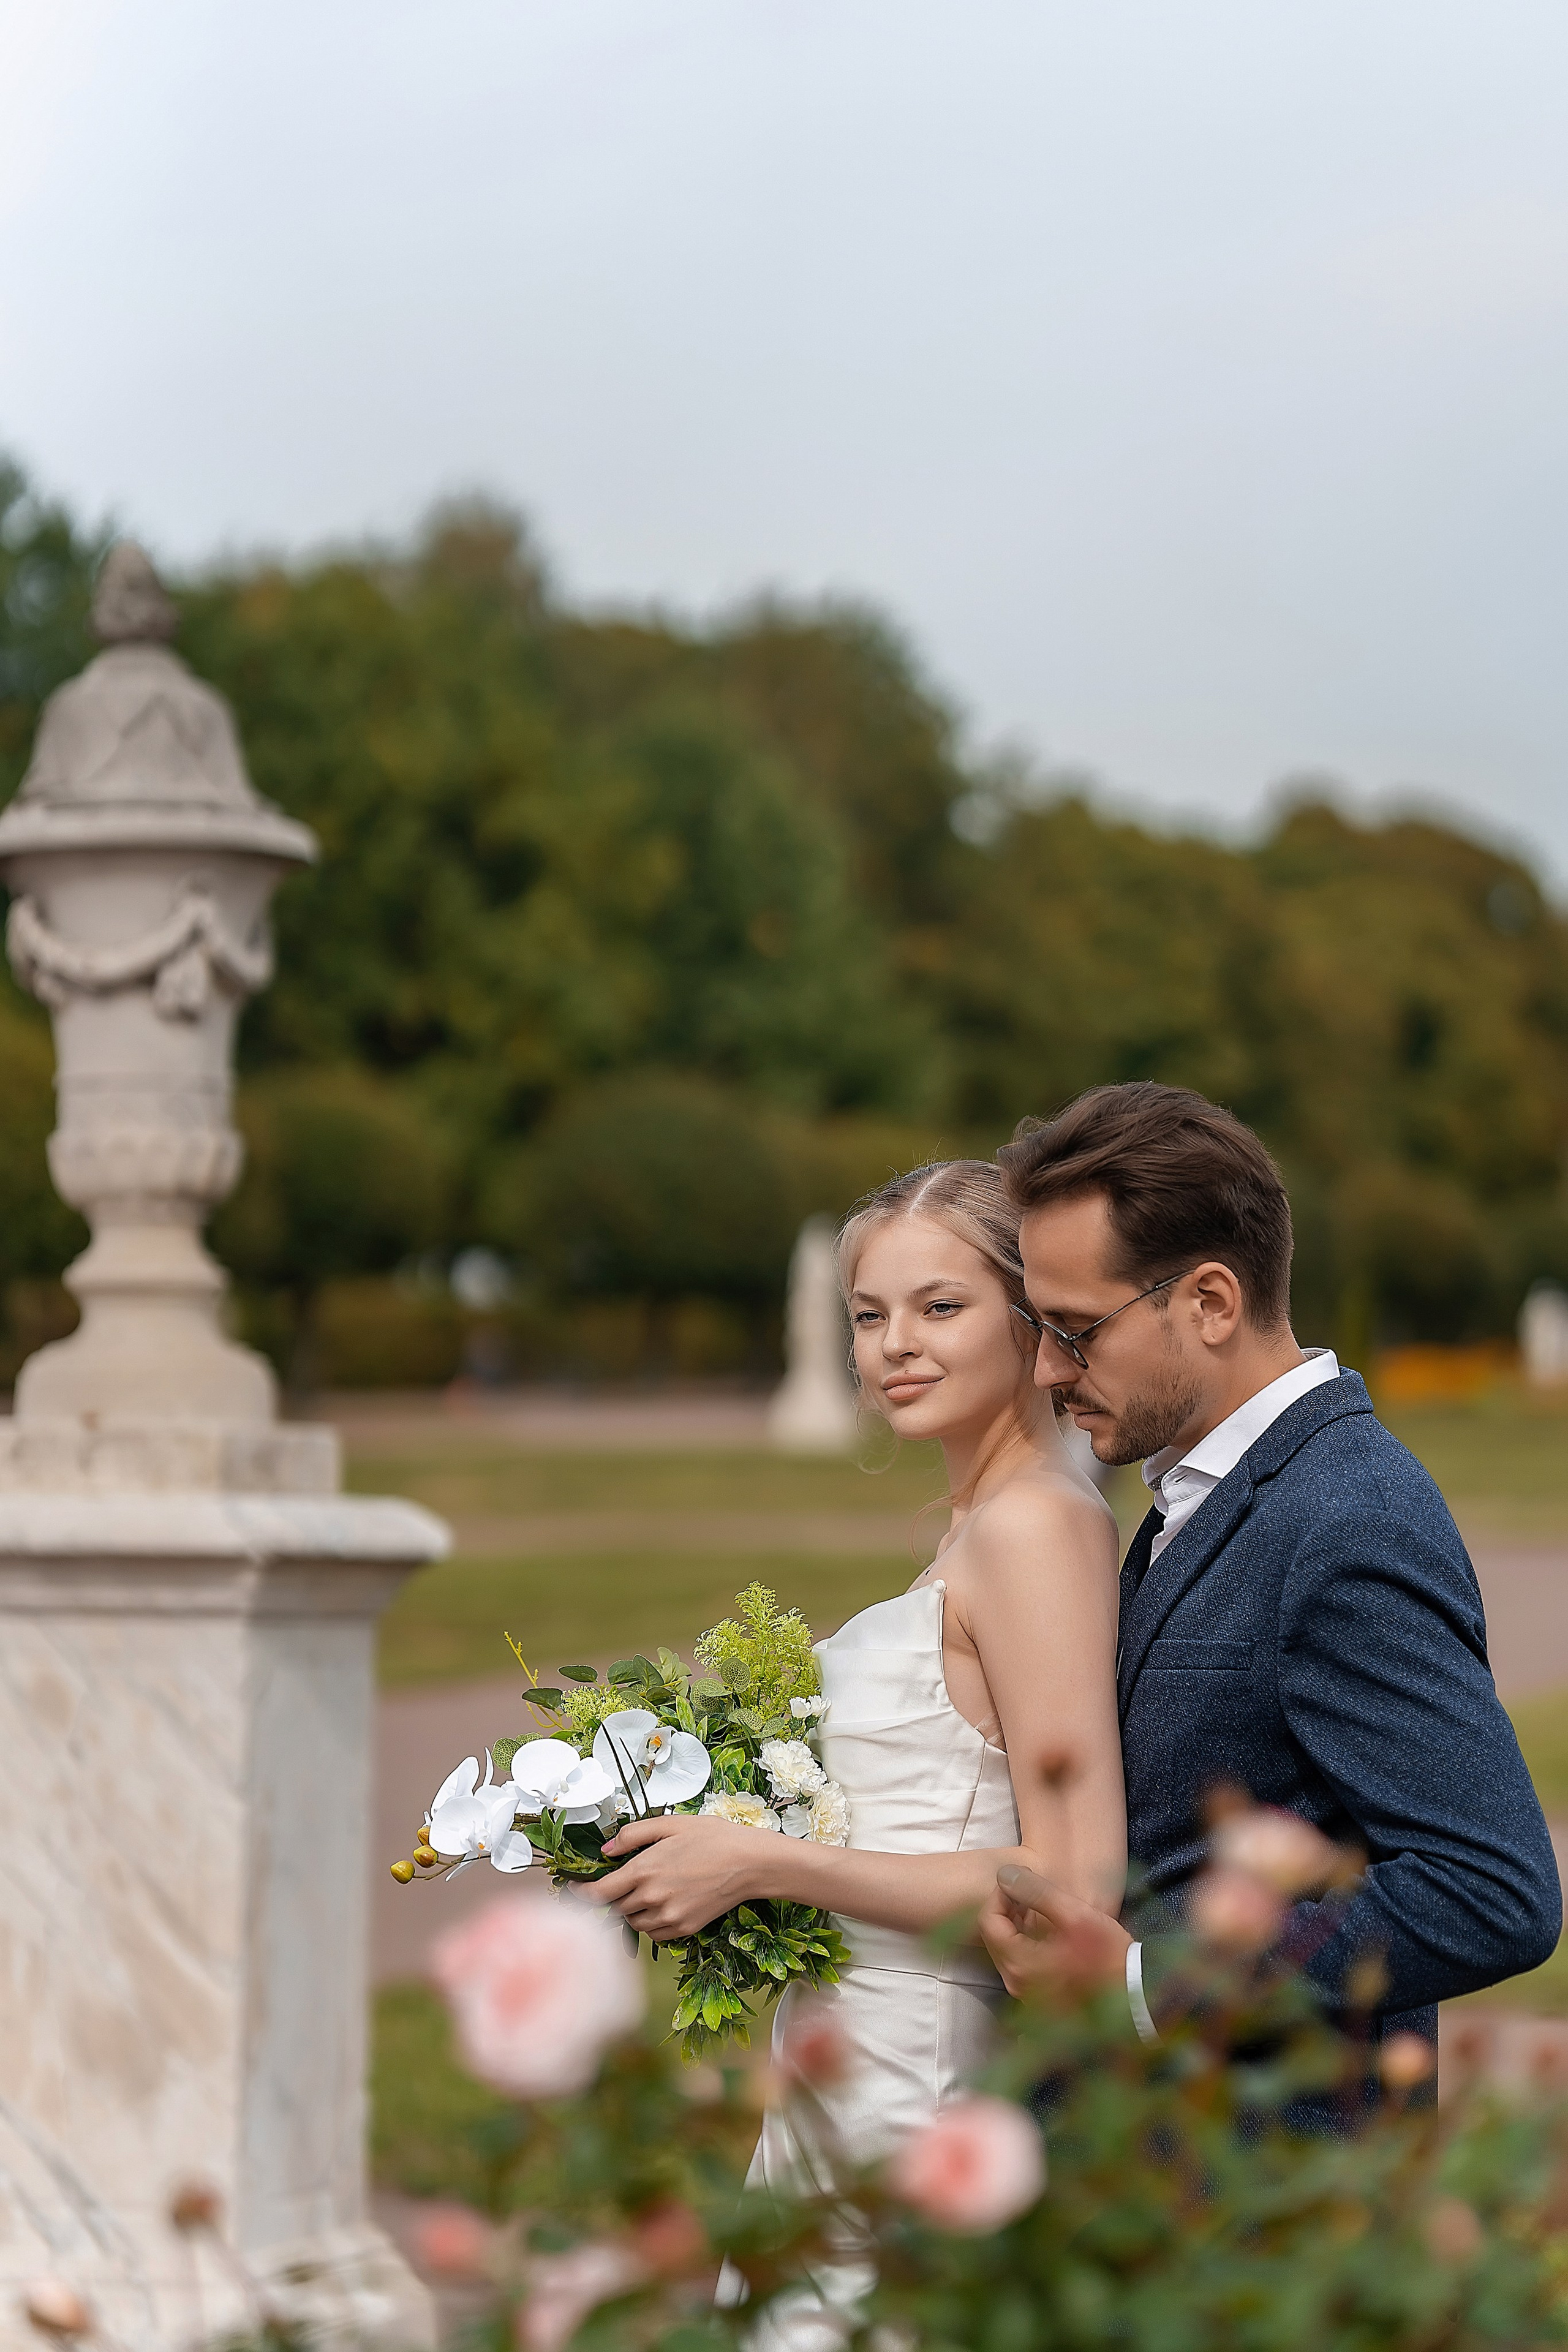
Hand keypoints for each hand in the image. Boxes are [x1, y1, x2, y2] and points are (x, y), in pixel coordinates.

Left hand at [587, 1814, 773, 1940]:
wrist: (750, 1864)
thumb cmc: (712, 1837)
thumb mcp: (670, 1824)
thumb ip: (632, 1836)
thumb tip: (605, 1851)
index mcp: (644, 1871)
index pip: (598, 1894)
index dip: (579, 1894)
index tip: (570, 1889)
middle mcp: (652, 1898)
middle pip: (615, 1909)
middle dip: (612, 1897)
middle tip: (619, 1883)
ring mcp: (669, 1917)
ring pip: (634, 1923)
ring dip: (631, 1910)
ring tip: (647, 1890)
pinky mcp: (684, 1930)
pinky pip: (655, 1933)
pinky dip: (651, 1922)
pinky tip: (664, 1903)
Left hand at [978, 1862, 1130, 1996]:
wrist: (1135, 1992)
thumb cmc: (1108, 1954)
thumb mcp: (1074, 1915)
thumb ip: (1035, 1892)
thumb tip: (1003, 1874)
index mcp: (1020, 1965)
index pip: (988, 1921)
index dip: (1000, 1894)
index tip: (1022, 1878)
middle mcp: (1016, 1984)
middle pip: (994, 1936)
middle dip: (1007, 1907)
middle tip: (1030, 1888)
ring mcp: (1026, 1995)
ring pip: (1006, 1949)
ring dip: (1016, 1924)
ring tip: (1040, 1906)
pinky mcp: (1039, 1998)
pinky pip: (1020, 1963)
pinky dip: (1025, 1942)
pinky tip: (1046, 1929)